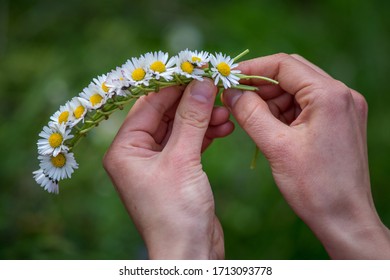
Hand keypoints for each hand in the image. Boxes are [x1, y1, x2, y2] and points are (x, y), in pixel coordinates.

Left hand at [103, 79, 232, 258]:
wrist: (189, 254)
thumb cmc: (176, 213)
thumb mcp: (182, 160)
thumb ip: (191, 118)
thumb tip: (200, 82)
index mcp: (125, 149)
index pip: (148, 105)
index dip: (173, 85)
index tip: (196, 68)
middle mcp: (137, 154)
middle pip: (165, 114)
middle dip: (192, 101)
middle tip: (216, 87)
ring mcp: (158, 163)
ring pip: (181, 128)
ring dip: (203, 117)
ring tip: (225, 110)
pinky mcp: (177, 172)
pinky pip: (190, 143)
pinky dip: (206, 134)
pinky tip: (224, 127)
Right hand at [222, 53, 389, 258]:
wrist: (344, 218)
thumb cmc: (314, 186)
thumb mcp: (276, 146)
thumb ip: (250, 113)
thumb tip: (230, 92)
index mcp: (329, 95)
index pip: (284, 64)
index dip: (252, 68)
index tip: (229, 78)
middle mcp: (341, 95)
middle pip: (292, 74)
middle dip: (261, 86)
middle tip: (236, 100)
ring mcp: (343, 107)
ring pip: (297, 90)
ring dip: (272, 101)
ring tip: (254, 122)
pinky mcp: (339, 121)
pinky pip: (305, 106)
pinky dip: (284, 113)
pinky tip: (270, 129)